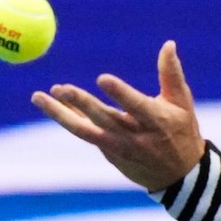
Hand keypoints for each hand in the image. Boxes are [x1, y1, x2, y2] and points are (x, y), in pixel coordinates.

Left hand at [31, 40, 205, 191]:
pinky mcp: (109, 155)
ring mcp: (118, 149)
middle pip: (102, 118)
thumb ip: (172, 73)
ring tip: (38, 96)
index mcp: (155, 120)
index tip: (102, 79)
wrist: (178, 177)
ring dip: (59, 114)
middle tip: (60, 87)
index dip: (119, 93)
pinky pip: (86, 134)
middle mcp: (134, 136)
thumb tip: (168, 44)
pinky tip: (54, 104)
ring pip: (84, 131)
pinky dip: (69, 119)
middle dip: (80, 103)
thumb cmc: (182, 132)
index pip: (135, 105)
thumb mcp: (182, 103)